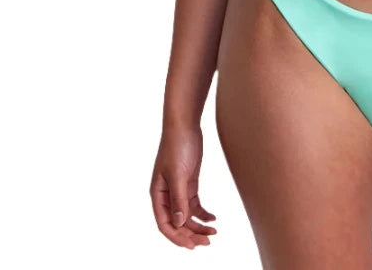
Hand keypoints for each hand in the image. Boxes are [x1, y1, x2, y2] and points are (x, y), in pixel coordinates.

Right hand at [150, 123, 216, 248]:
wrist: (185, 125)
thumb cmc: (177, 146)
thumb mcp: (178, 174)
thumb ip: (178, 199)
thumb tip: (179, 224)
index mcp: (158, 195)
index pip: (165, 224)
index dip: (177, 237)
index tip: (192, 246)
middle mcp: (166, 195)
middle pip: (177, 223)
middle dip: (191, 234)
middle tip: (207, 242)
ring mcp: (178, 189)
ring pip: (187, 216)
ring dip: (198, 226)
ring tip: (213, 233)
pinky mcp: (189, 183)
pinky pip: (194, 205)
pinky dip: (203, 213)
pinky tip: (213, 219)